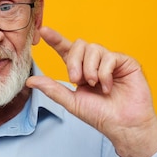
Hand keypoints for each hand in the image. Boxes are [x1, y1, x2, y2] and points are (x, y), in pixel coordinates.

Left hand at [26, 27, 156, 156]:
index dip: (56, 39)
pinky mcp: (126, 62)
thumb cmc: (100, 116)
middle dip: (74, 62)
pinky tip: (107, 87)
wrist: (123, 125)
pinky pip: (109, 57)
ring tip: (95, 85)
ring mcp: (111, 61)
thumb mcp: (72, 102)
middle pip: (79, 45)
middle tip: (76, 80)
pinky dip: (104, 73)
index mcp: (81, 71)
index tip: (44, 31)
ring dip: (90, 69)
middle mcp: (95, 63)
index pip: (66, 50)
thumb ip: (52, 89)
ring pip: (93, 49)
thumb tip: (30, 80)